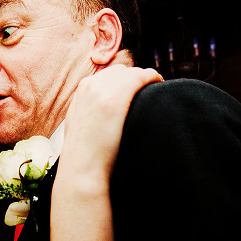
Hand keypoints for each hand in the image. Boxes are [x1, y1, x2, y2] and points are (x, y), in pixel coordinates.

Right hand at [60, 65, 161, 183]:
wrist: (82, 168)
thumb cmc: (84, 155)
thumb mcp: (80, 123)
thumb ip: (90, 109)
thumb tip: (103, 110)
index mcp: (83, 89)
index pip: (109, 75)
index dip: (125, 83)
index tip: (135, 93)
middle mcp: (92, 84)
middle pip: (122, 72)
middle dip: (135, 80)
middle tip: (147, 95)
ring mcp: (104, 88)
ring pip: (133, 72)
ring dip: (144, 81)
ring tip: (155, 93)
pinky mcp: (118, 95)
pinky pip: (143, 76)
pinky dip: (154, 78)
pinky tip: (160, 86)